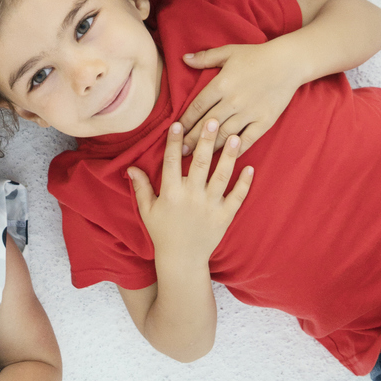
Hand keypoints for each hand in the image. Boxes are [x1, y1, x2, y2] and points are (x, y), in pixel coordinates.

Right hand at [128, 120, 252, 264]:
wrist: (183, 260)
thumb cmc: (163, 233)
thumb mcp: (147, 210)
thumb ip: (141, 187)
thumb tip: (130, 166)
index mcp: (171, 193)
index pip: (171, 161)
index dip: (174, 141)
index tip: (178, 122)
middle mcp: (191, 197)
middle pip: (199, 163)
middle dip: (206, 141)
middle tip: (212, 120)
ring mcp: (210, 206)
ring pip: (221, 176)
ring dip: (229, 156)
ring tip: (235, 137)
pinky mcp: (225, 216)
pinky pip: (237, 197)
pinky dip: (244, 183)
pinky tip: (251, 167)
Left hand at [178, 42, 300, 155]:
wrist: (288, 63)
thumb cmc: (255, 55)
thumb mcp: (228, 52)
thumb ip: (205, 58)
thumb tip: (184, 59)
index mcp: (221, 84)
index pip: (197, 106)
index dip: (185, 121)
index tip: (174, 131)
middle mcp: (233, 101)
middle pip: (208, 124)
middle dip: (192, 139)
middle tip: (180, 151)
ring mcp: (249, 112)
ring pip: (225, 134)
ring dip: (210, 147)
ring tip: (197, 157)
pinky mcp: (264, 121)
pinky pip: (248, 139)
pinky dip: (236, 149)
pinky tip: (226, 157)